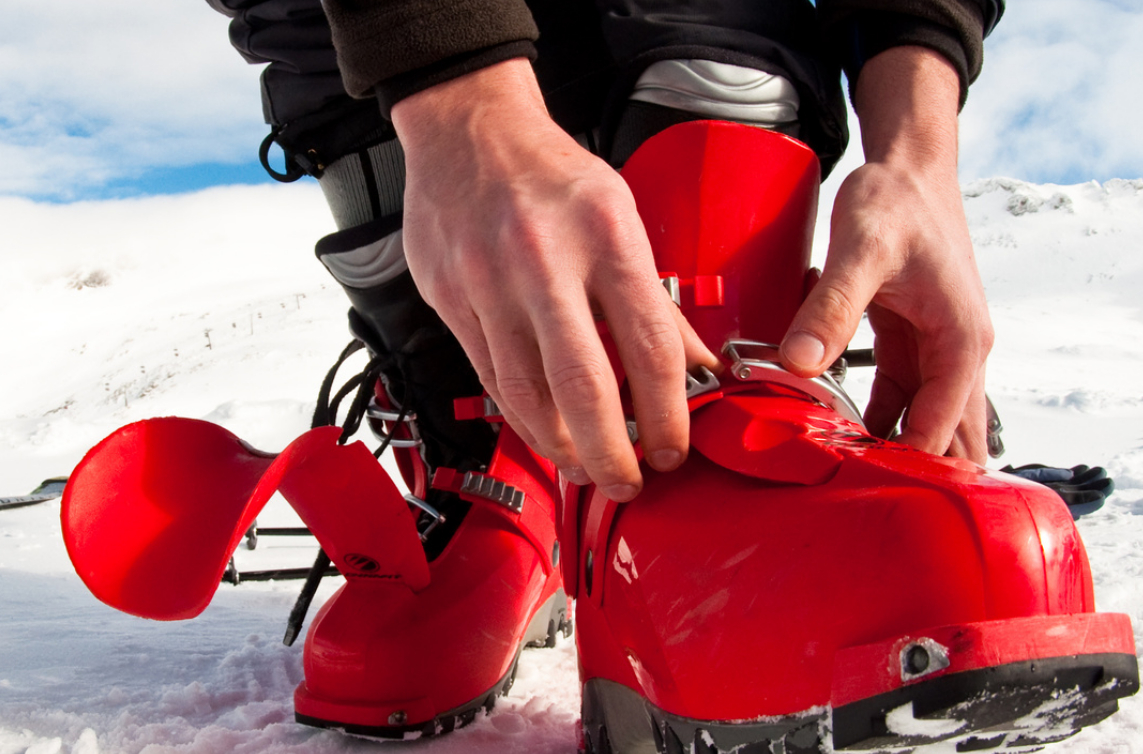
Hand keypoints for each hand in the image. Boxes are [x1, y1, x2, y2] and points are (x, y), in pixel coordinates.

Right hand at [391, 59, 717, 500]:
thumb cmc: (549, 175)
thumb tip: (692, 370)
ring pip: (526, 392)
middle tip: (628, 483)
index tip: (674, 448)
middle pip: (582, 384)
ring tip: (585, 468)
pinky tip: (543, 435)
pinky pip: (490, 377)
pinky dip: (519, 417)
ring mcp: (488, 282)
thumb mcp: (619, 215)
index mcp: (603, 232)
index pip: (648, 344)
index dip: (666, 412)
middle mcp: (542, 259)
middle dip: (611, 450)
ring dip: (560, 445)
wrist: (466, 132)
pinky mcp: (450, 299)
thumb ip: (650, 297)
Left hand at [778, 47, 991, 460]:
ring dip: (890, 452)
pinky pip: (898, 399)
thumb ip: (830, 308)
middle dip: (909, 475)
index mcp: (962, 342)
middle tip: (854, 511)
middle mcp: (960, 354)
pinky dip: (874, 422)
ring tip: (841, 490)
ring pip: (923, 422)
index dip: (901, 464)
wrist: (910, 166)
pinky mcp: (911, 345)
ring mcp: (938, 352)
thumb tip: (799, 363)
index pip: (939, 428)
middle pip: (946, 437)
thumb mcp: (861, 251)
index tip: (858, 494)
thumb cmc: (898, 203)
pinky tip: (837, 443)